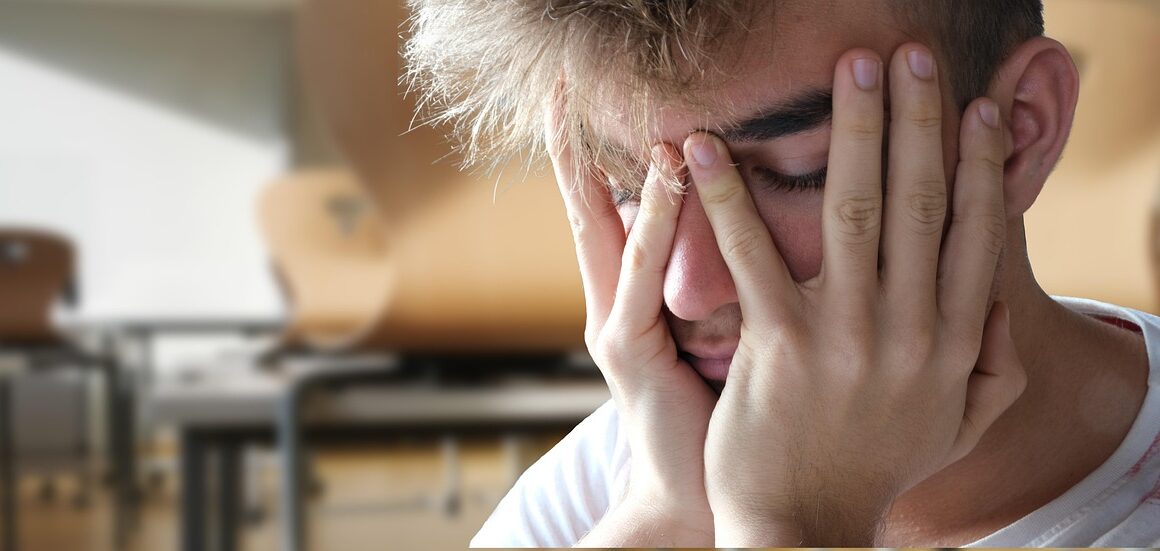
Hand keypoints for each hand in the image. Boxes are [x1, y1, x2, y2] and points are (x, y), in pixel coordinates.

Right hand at [543, 92, 716, 545]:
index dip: (600, 152)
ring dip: (631, 169)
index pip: (615, 209)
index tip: (586, 98)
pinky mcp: (631, 357)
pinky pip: (641, 280)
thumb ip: (720, 281)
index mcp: (635, 297)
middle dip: (572, 149)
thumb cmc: (718, 415)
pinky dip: (652, 227)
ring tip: (644, 113)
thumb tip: (750, 222)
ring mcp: (616, 330)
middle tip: (561, 87)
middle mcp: (614, 305)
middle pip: (588, 211)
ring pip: (615, 235)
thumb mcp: (718, 336)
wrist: (698, 496)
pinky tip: (669, 181)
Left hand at [687, 45, 1027, 545]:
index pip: (977, 235)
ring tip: (847, 70)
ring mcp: (847, 338)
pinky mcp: (780, 348)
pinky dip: (727, 198)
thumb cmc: (874, 471)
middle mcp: (912, 332)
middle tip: (909, 55)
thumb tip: (1004, 305)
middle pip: (923, 203)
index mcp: (955, 344)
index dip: (976, 165)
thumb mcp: (955, 428)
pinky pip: (754, 256)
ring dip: (852, 133)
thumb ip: (991, 366)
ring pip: (856, 213)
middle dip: (918, 121)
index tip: (973, 108)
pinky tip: (702, 150)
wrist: (804, 530)